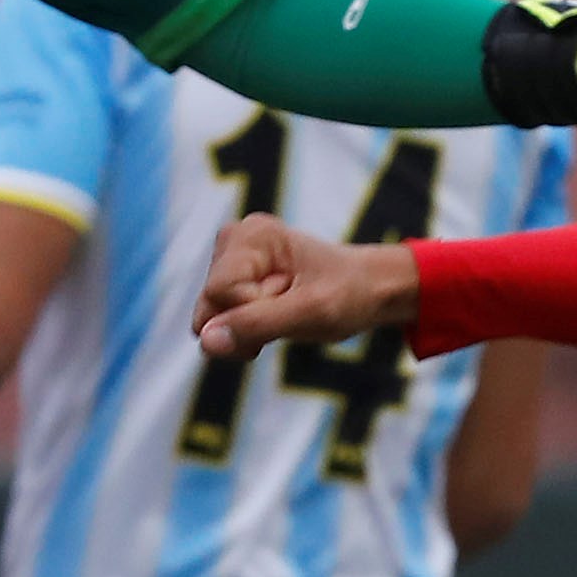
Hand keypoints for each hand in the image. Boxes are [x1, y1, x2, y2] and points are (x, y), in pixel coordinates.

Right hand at [197, 214, 421, 361]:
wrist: (371, 289)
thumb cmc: (349, 294)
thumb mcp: (310, 312)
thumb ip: (256, 324)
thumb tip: (205, 341)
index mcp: (252, 235)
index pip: (220, 292)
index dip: (253, 313)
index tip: (292, 304)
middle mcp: (234, 240)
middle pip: (209, 305)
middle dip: (246, 324)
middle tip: (291, 314)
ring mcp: (231, 259)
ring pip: (211, 318)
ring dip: (248, 330)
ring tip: (286, 314)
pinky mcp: (234, 279)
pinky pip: (218, 321)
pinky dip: (247, 330)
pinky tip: (275, 318)